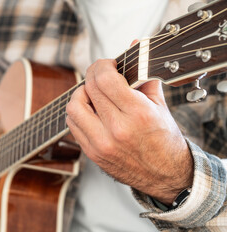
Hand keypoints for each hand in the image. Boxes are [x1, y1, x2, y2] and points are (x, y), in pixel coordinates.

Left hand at [66, 59, 192, 204]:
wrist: (165, 176)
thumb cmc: (165, 140)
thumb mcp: (160, 106)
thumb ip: (144, 76)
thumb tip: (136, 47)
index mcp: (138, 114)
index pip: (105, 79)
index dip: (102, 65)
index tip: (108, 64)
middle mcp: (117, 130)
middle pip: (88, 89)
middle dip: (92, 74)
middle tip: (99, 74)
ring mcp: (101, 144)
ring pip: (73, 107)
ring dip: (80, 94)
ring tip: (92, 93)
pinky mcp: (92, 153)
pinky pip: (73, 125)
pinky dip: (78, 112)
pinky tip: (90, 111)